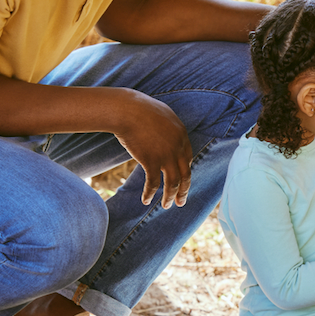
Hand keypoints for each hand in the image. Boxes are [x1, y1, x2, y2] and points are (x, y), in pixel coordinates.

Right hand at [113, 91, 192, 208]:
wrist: (127, 110)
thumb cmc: (140, 109)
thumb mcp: (162, 116)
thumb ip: (168, 129)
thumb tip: (165, 136)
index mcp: (182, 135)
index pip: (187, 159)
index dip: (184, 171)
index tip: (181, 181)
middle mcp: (178, 148)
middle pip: (185, 174)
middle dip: (184, 190)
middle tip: (181, 202)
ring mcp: (166, 156)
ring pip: (172, 183)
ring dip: (170, 197)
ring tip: (167, 206)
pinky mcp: (151, 161)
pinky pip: (153, 183)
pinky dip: (150, 193)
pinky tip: (146, 200)